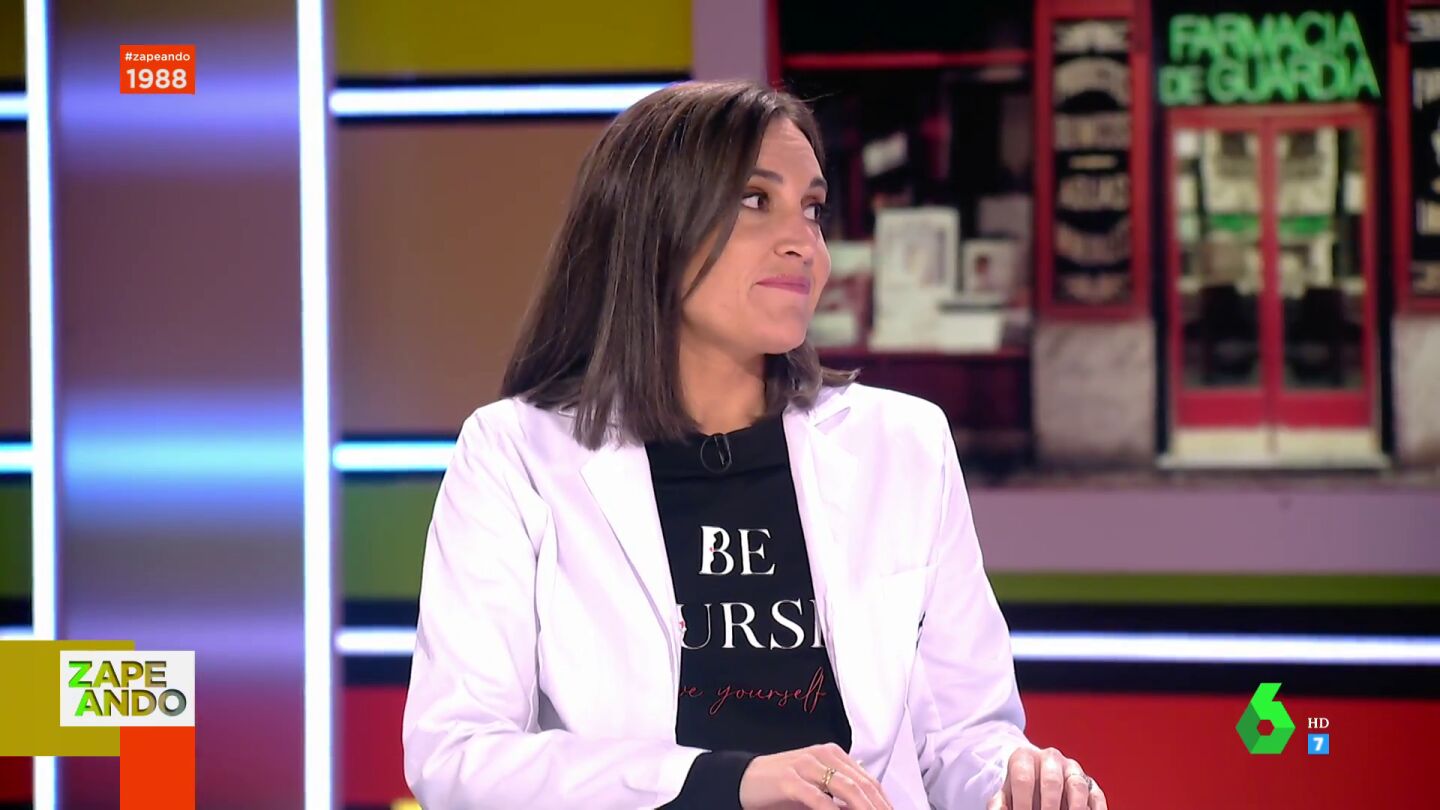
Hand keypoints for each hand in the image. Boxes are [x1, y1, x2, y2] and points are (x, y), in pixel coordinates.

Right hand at [738, 742, 892, 809]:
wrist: (743, 780)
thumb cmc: (781, 788)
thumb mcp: (816, 791)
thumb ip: (840, 798)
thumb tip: (866, 807)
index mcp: (833, 755)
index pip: (869, 780)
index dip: (884, 801)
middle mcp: (823, 755)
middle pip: (863, 784)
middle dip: (878, 807)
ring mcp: (806, 765)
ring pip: (846, 788)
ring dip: (863, 808)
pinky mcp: (789, 779)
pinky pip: (817, 797)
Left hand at [985, 746, 1106, 809]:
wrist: (1036, 780)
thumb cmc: (1019, 791)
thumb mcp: (1006, 794)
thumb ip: (1000, 804)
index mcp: (1025, 757)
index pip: (1023, 779)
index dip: (1022, 803)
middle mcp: (1050, 758)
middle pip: (1051, 781)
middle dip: (1049, 806)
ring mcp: (1072, 769)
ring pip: (1077, 785)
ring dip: (1074, 809)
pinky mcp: (1090, 782)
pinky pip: (1096, 795)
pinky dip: (1094, 809)